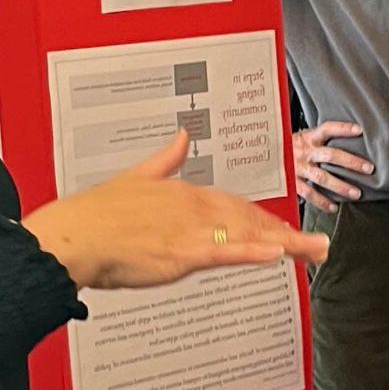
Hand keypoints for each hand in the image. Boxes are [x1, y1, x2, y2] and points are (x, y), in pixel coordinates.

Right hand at [24, 132, 327, 289]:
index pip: (232, 204)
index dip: (261, 217)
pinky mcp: (183, 253)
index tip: (282, 227)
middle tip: (313, 244)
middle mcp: (193, 208)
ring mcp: (190, 230)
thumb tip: (183, 136)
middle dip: (284, 231)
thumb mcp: (136, 176)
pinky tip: (278, 253)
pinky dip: (255, 251)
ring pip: (247, 235)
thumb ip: (165, 159)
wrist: (74, 235)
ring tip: (312, 251)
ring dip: (285, 243)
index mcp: (183, 192)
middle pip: (248, 219)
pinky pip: (228, 251)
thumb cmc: (96, 214)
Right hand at [293, 120, 373, 204]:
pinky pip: (309, 193)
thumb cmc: (287, 149)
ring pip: (322, 177)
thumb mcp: (300, 139)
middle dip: (351, 162)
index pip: (326, 129)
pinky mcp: (292, 183)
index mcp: (307, 138)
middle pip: (330, 155)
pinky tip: (334, 207)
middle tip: (368, 168)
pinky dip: (322, 202)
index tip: (359, 130)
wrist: (263, 159)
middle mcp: (304, 152)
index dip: (343, 128)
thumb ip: (317, 140)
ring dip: (341, 186)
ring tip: (356, 193)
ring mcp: (298, 168)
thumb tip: (345, 139)